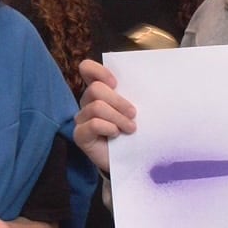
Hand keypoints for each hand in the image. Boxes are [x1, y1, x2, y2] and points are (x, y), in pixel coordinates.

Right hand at [74, 58, 135, 173]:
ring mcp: (82, 119)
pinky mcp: (80, 135)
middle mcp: (87, 102)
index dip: (99, 71)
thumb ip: (132, 95)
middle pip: (96, 89)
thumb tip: (146, 82)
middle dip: (118, 101)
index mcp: (99, 91)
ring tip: (130, 128)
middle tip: (134, 114)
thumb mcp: (135, 110)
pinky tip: (116, 135)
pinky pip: (92, 124)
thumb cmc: (134, 132)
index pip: (87, 69)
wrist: (132, 159)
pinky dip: (108, 128)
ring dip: (118, 118)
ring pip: (96, 107)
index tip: (116, 83)